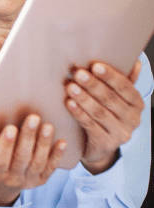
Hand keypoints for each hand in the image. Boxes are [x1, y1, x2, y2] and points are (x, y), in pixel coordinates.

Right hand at [0, 114, 66, 205]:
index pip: (0, 160)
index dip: (5, 145)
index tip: (10, 128)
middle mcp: (12, 179)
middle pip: (22, 158)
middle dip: (28, 137)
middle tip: (33, 118)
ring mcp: (28, 180)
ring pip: (38, 162)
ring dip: (43, 143)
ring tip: (48, 126)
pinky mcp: (40, 180)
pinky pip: (50, 168)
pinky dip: (57, 155)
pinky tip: (62, 142)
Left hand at [66, 59, 143, 173]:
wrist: (100, 145)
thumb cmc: (108, 113)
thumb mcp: (118, 97)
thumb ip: (125, 80)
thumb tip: (137, 62)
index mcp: (136, 103)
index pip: (125, 87)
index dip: (110, 76)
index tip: (95, 66)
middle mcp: (132, 119)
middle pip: (110, 99)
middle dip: (93, 85)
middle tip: (78, 73)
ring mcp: (120, 133)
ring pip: (100, 113)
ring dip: (84, 98)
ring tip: (70, 87)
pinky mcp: (106, 144)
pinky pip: (91, 126)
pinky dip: (79, 114)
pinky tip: (69, 103)